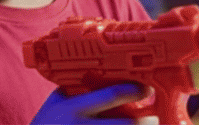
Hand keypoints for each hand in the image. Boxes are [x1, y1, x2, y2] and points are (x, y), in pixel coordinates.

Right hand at [30, 84, 158, 124]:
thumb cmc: (46, 123)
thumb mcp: (56, 101)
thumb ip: (77, 90)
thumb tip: (105, 78)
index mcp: (73, 108)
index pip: (110, 96)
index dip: (132, 91)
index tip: (146, 89)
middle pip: (128, 123)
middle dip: (147, 119)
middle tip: (152, 116)